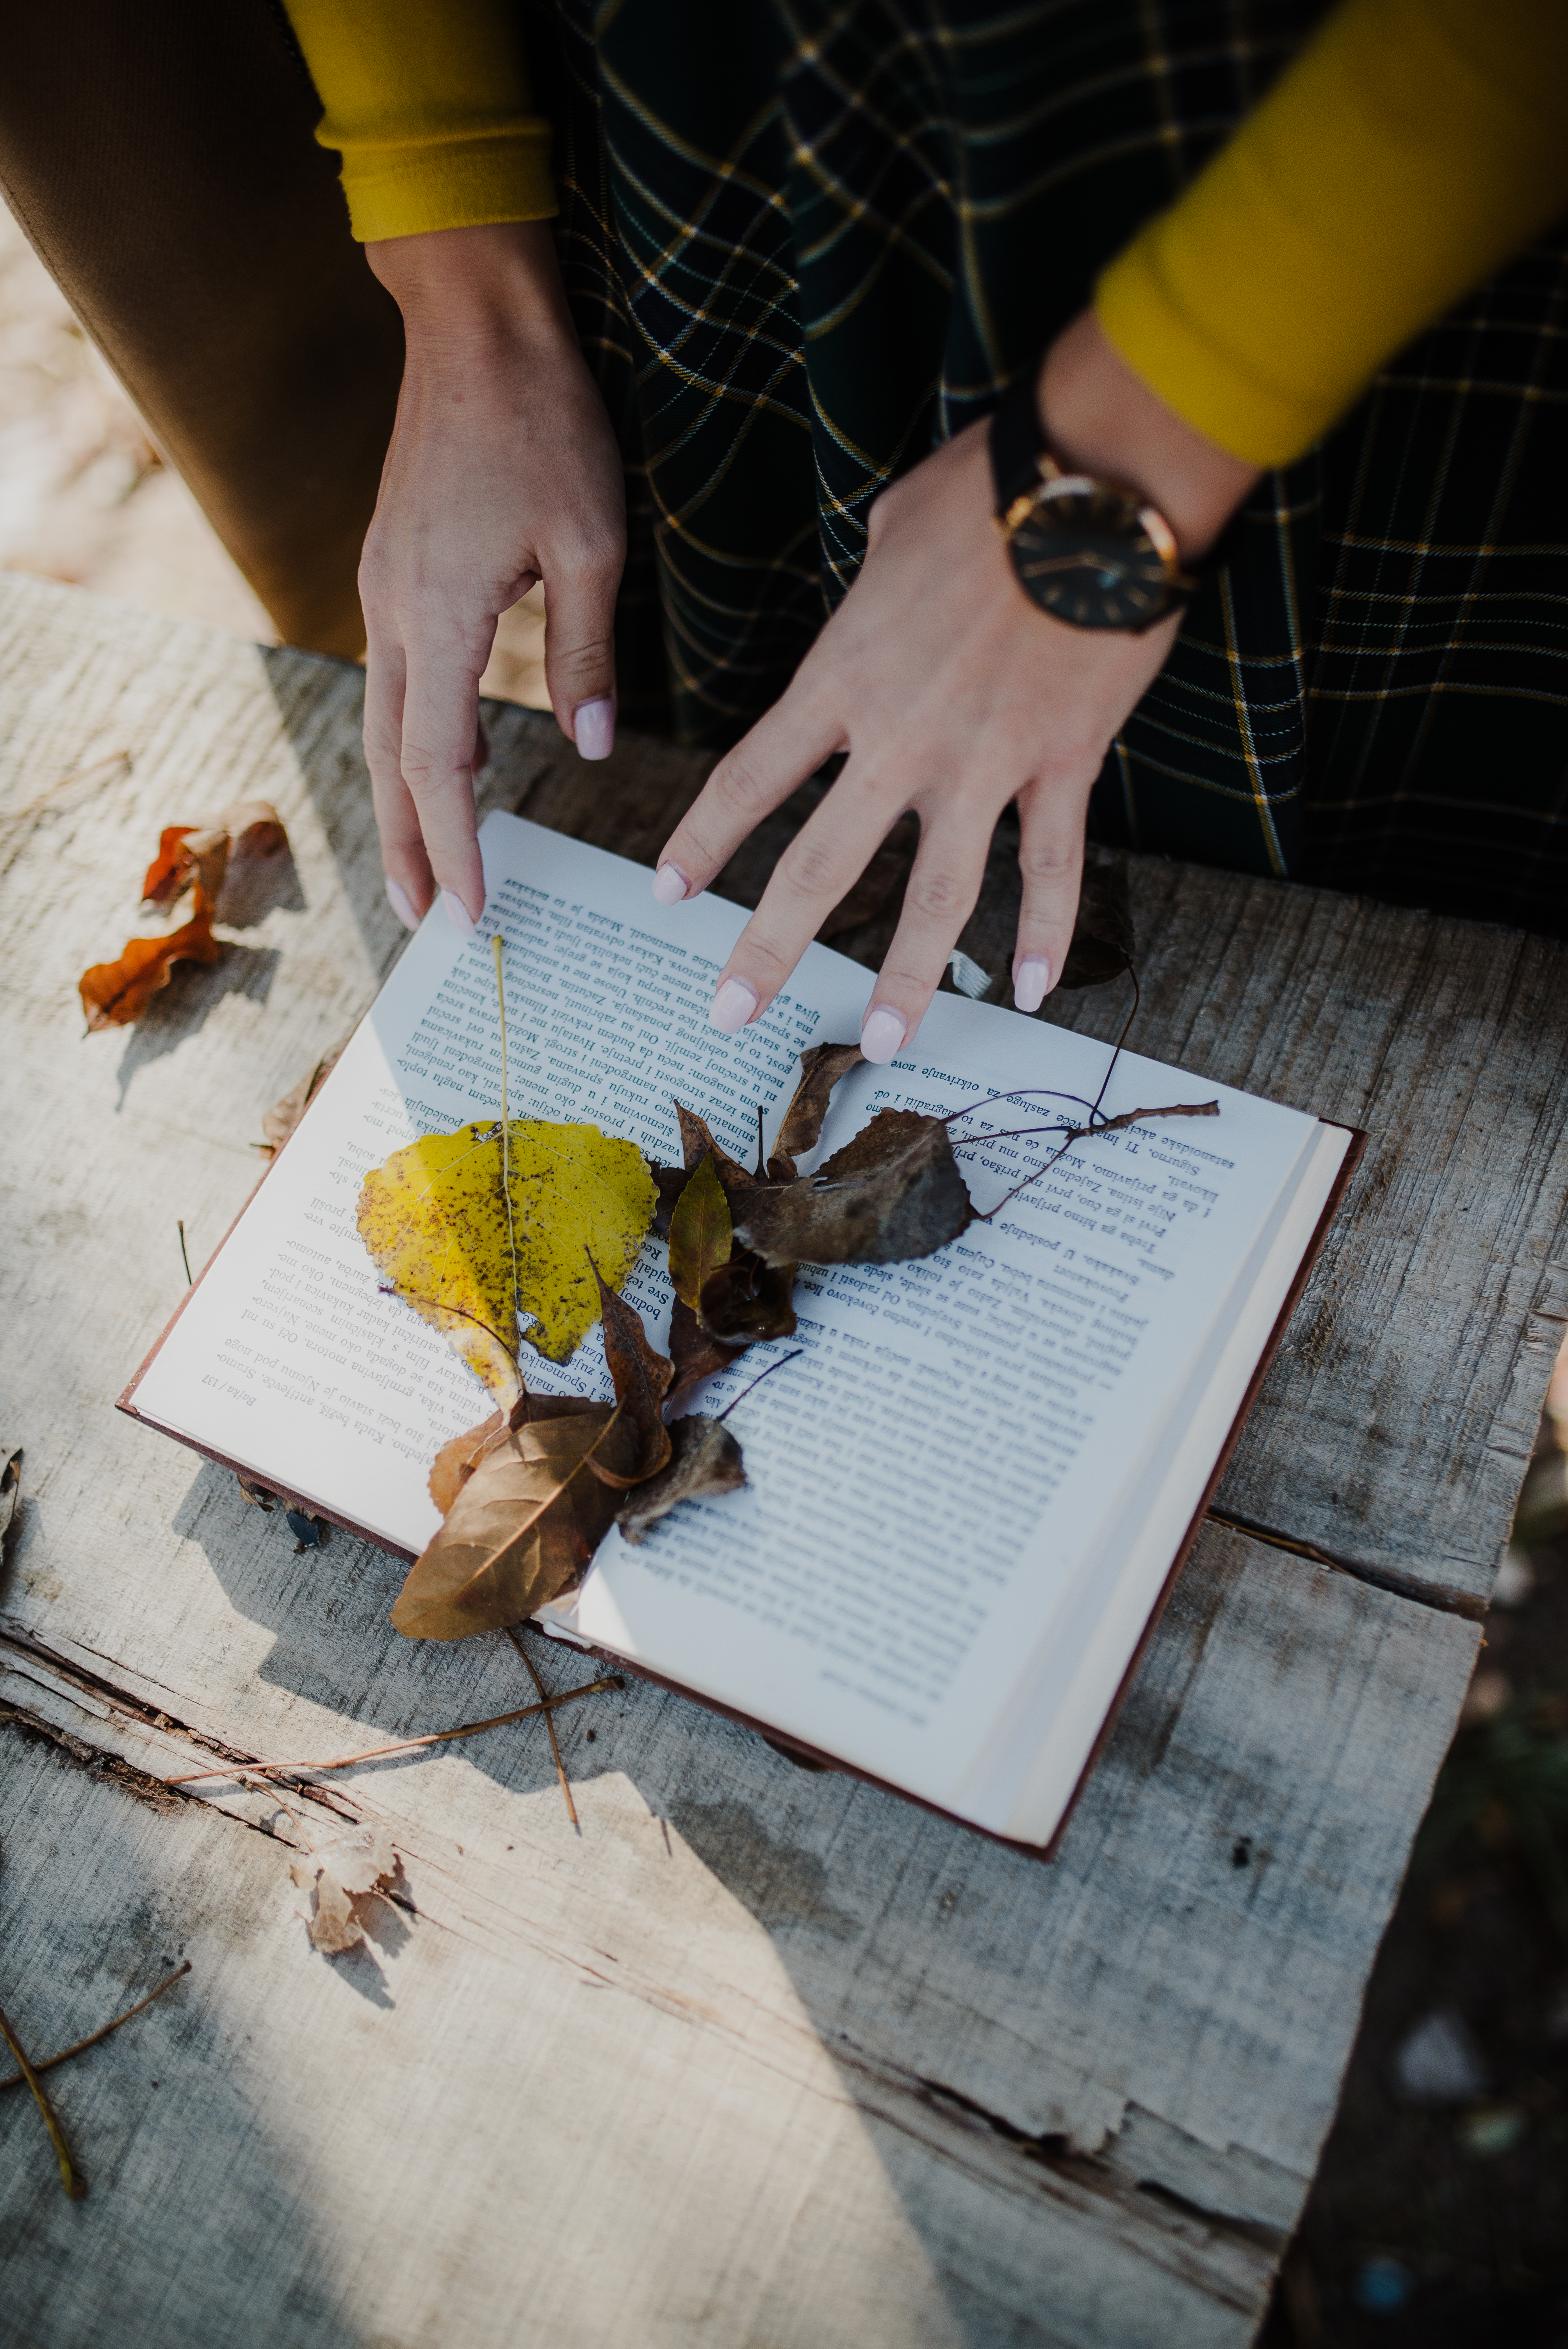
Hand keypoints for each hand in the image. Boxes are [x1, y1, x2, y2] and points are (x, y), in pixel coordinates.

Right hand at [361, 224, 625, 929]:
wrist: (475, 325)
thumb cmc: (543, 422)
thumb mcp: (591, 542)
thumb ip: (586, 652)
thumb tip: (590, 746)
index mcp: (439, 615)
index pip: (437, 764)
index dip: (452, 845)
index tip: (468, 911)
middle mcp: (394, 612)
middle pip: (390, 760)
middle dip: (407, 847)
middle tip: (422, 923)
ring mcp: (385, 590)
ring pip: (381, 723)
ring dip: (398, 803)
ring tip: (415, 869)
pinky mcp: (395, 569)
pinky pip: (392, 680)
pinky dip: (406, 742)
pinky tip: (429, 769)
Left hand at [652, 310, 1257, 1058]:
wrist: (1094, 488)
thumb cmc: (989, 486)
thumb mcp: (898, 525)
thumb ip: (873, 581)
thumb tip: (882, 582)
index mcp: (844, 676)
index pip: (752, 776)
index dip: (705, 838)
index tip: (668, 891)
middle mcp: (901, 739)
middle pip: (819, 866)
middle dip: (769, 949)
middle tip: (730, 1014)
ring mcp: (984, 762)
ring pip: (936, 897)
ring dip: (908, 978)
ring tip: (887, 1042)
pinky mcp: (1062, 764)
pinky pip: (1051, 866)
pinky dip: (1045, 931)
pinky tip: (1027, 988)